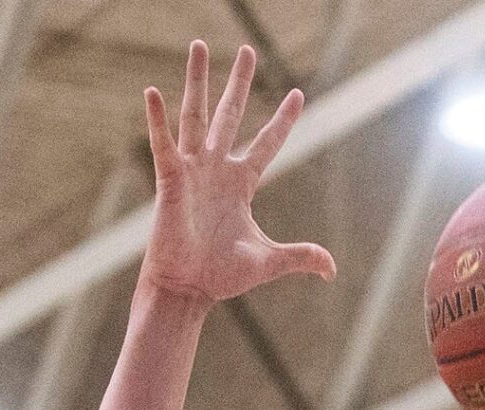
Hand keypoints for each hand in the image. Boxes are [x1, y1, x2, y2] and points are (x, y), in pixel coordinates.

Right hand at [139, 42, 334, 302]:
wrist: (188, 289)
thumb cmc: (220, 276)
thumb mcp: (268, 261)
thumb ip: (300, 256)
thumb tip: (332, 269)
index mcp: (241, 184)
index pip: (267, 143)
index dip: (282, 120)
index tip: (297, 94)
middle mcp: (216, 169)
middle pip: (230, 115)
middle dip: (240, 82)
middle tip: (249, 50)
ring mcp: (192, 171)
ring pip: (196, 115)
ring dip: (198, 81)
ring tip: (198, 45)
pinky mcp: (170, 180)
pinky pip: (163, 144)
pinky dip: (157, 119)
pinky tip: (152, 92)